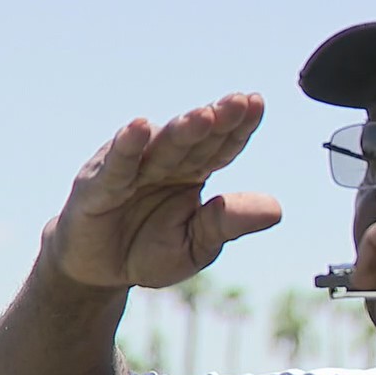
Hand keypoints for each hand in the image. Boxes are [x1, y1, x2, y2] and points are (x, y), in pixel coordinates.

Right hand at [42, 93, 281, 289]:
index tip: (257, 103)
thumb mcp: (196, 246)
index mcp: (193, 172)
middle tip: (238, 102)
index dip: (239, 126)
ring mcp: (131, 169)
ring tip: (202, 116)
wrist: (99, 272)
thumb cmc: (148, 251)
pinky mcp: (98, 185)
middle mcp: (164, 162)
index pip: (221, 145)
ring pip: (160, 147)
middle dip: (217, 120)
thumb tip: (276, 210)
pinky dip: (127, 146)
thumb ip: (227, 224)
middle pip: (195, 139)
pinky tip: (139, 128)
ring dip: (181, 130)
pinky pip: (117, 165)